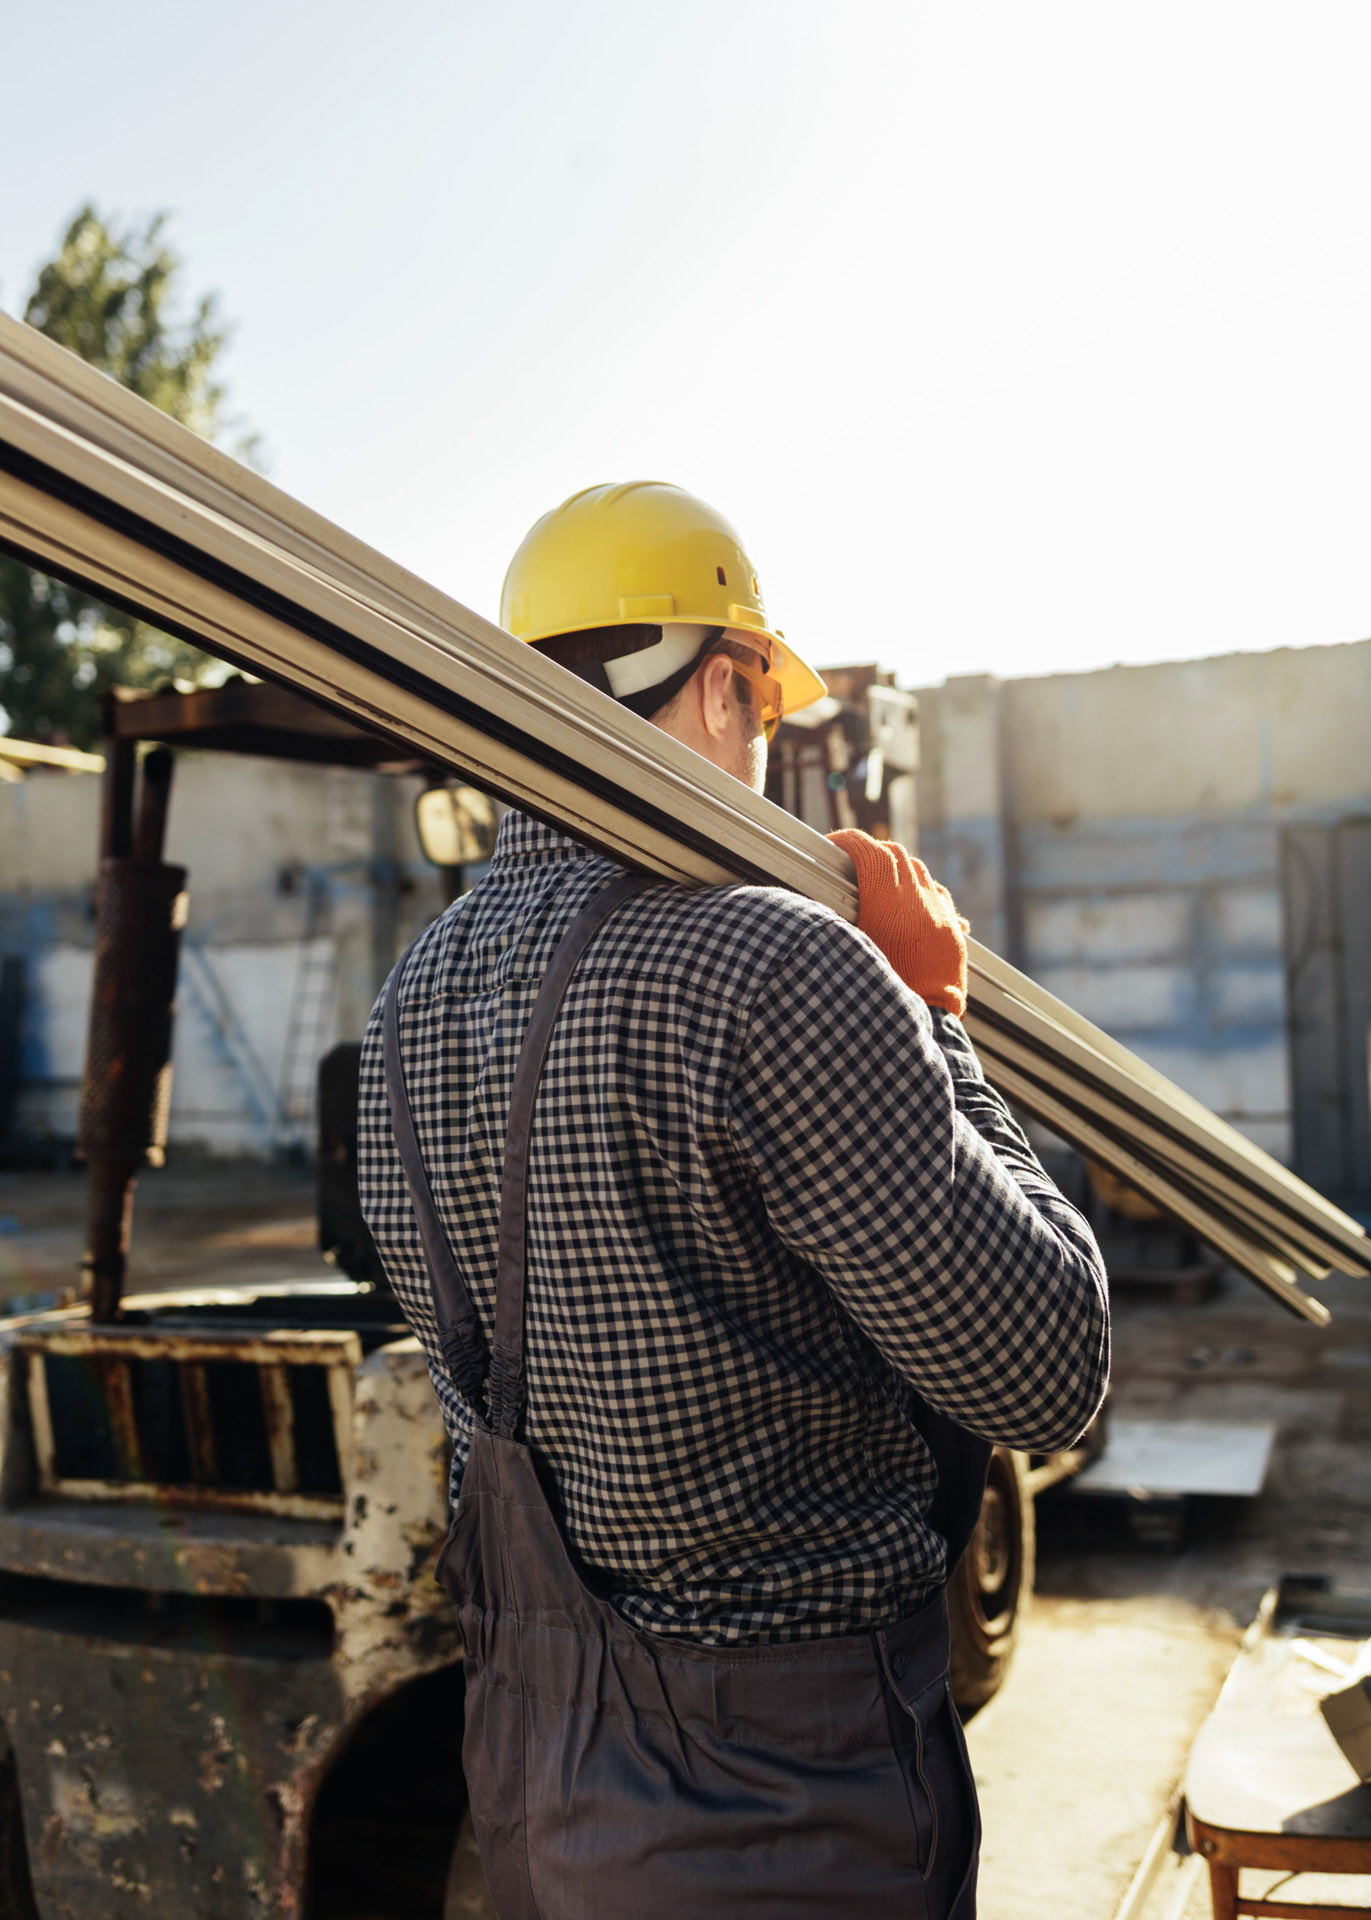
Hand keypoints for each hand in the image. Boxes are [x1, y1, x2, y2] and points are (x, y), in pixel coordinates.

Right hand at [827, 829, 967, 1016]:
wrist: (928, 1022)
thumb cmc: (880, 995)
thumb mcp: (850, 954)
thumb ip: (836, 924)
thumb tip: (812, 908)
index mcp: (887, 905)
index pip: (868, 851)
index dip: (847, 842)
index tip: (833, 846)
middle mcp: (918, 902)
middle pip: (894, 855)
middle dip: (871, 853)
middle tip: (851, 863)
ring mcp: (941, 914)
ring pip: (919, 871)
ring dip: (897, 869)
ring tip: (879, 883)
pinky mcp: (953, 931)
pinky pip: (938, 895)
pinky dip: (920, 892)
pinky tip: (910, 906)